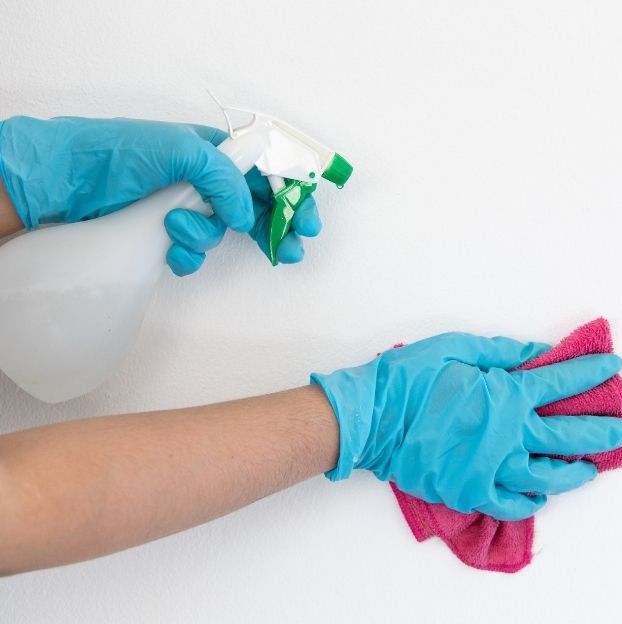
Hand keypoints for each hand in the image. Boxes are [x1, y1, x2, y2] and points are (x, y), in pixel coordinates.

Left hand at [0, 116, 319, 275]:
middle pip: (255, 208)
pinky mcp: (164, 234)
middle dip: (273, 231)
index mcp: (216, 153)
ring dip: (205, 238)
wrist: (65, 180)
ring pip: (221, 234)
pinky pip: (193, 254)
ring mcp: (185, 208)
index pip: (267, 174)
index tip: (307, 222)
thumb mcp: (183, 151)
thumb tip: (246, 217)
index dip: (292, 198)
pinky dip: (185, 255)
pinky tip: (168, 249)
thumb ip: (225, 181)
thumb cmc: (121, 151)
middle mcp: (205, 180)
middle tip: (288, 252)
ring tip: (177, 231)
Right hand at [312, 333, 621, 520]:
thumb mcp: (459, 347)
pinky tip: (543, 494)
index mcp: (507, 394)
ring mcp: (493, 467)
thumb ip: (504, 351)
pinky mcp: (472, 491)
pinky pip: (512, 503)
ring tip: (594, 467)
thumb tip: (538, 352)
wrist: (372, 417)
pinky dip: (532, 500)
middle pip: (572, 436)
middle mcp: (509, 434)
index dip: (591, 372)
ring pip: (550, 475)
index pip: (563, 382)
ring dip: (577, 470)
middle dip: (606, 430)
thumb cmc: (411, 378)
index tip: (612, 367)